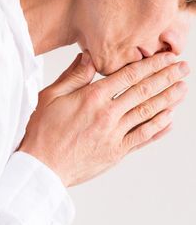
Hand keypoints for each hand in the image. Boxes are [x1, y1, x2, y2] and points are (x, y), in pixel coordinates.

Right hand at [17, 51, 189, 187]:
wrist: (42, 167)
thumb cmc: (42, 132)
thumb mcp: (50, 97)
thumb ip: (73, 76)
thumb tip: (89, 57)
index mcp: (92, 98)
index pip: (129, 76)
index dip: (152, 65)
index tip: (167, 58)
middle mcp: (108, 115)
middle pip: (144, 92)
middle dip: (167, 78)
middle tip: (183, 69)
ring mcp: (114, 135)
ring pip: (148, 113)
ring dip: (168, 100)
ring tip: (183, 89)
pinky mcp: (115, 153)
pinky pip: (142, 138)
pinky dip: (158, 128)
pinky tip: (169, 120)